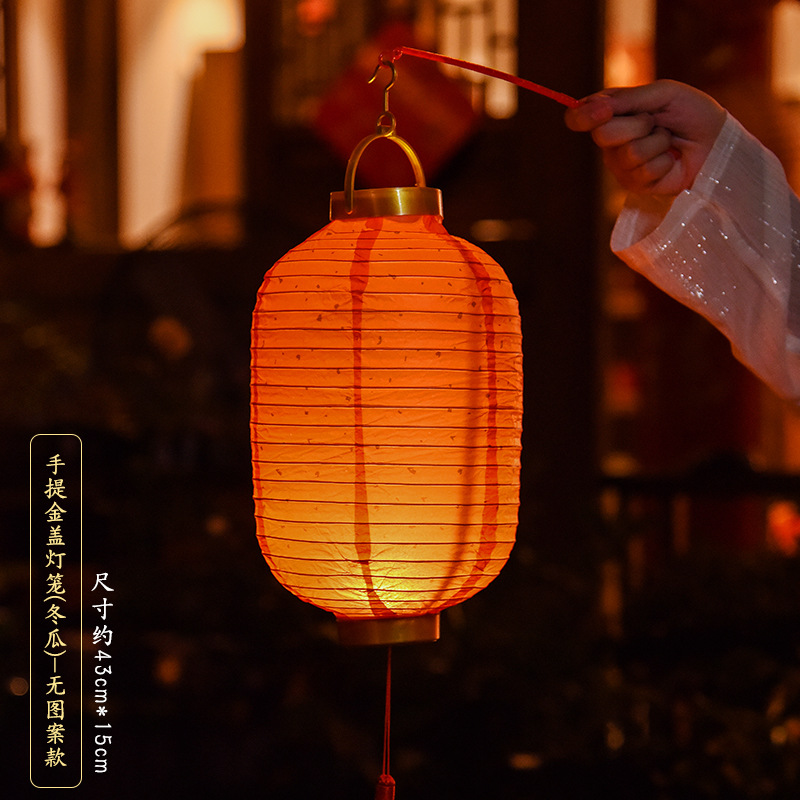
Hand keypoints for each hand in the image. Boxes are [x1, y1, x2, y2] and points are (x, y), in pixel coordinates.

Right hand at [564, 80, 726, 195]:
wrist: (717, 142)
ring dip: (657, 143)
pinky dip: (664, 162)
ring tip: (668, 142)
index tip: (604, 111)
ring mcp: (620, 166)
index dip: (585, 115)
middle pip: (603, 134)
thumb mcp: (663, 94)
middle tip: (656, 123)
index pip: (578, 117)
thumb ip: (628, 99)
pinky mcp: (634, 185)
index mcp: (612, 115)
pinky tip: (671, 161)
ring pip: (628, 153)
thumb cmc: (692, 113)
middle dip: (638, 125)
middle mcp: (611, 142)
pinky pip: (643, 171)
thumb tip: (589, 106)